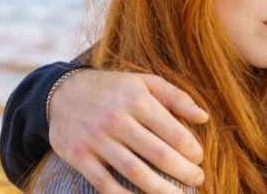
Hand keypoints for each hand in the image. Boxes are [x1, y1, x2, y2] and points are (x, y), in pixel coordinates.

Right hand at [48, 69, 209, 193]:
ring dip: (160, 189)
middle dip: (183, 172)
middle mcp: (117, 119)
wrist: (62, 92)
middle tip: (198, 180)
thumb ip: (176, 98)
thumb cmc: (114, 88)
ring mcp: (96, 139)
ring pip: (134, 172)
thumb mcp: (145, 82)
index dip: (192, 150)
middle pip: (158, 154)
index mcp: (137, 100)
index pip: (173, 132)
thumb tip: (204, 117)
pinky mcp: (78, 155)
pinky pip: (104, 183)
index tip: (199, 158)